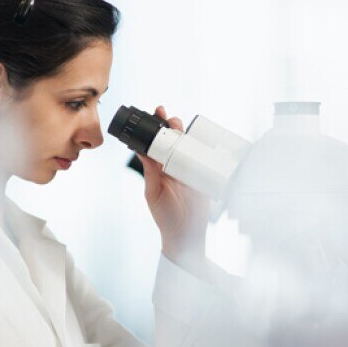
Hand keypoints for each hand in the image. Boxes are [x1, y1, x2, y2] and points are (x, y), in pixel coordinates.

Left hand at [139, 106, 210, 271]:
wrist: (185, 233)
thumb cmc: (165, 216)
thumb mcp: (153, 192)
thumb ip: (150, 172)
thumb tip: (141, 151)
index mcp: (159, 167)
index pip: (157, 143)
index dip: (157, 128)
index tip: (156, 113)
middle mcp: (174, 166)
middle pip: (175, 140)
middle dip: (173, 126)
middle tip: (170, 118)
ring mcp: (190, 170)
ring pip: (190, 146)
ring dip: (188, 134)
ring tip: (182, 126)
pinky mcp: (204, 176)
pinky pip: (205, 159)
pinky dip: (206, 149)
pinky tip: (204, 140)